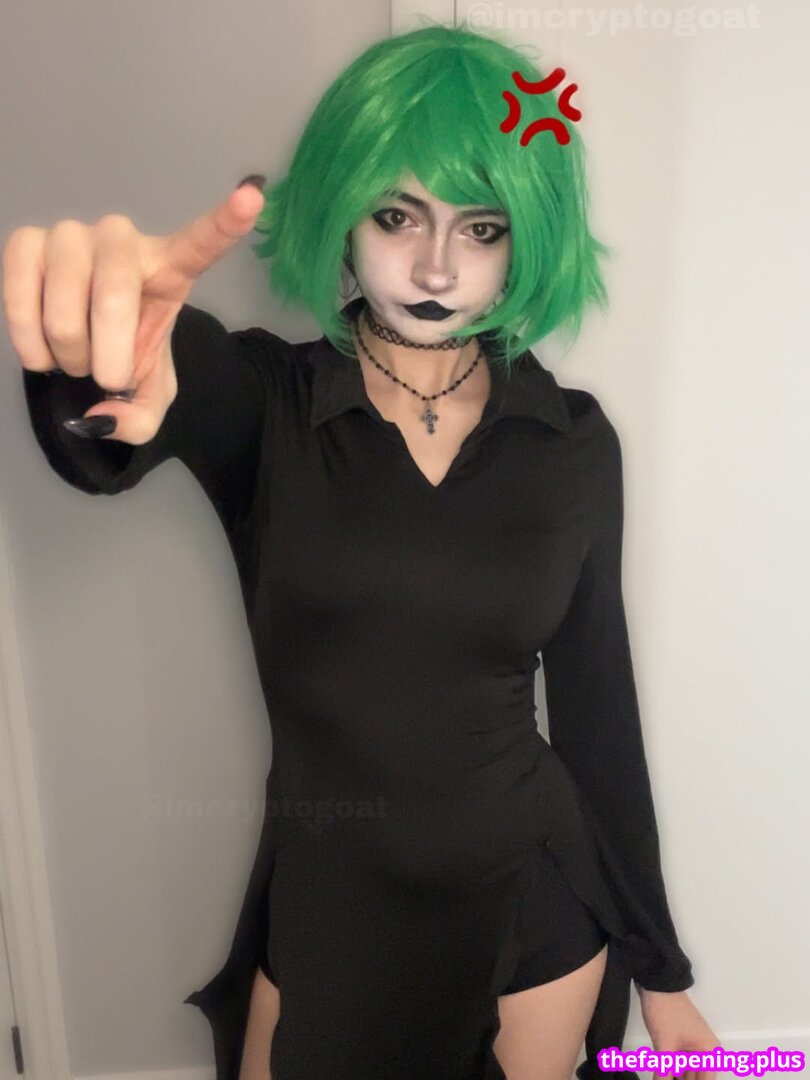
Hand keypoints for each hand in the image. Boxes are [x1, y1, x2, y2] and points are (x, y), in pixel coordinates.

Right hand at [2, 179, 264, 444]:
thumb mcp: (148, 398)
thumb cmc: (125, 358)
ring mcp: (73, 234)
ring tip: (75, 359)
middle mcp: (123, 239)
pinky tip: (41, 354)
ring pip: (63, 303)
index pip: (201, 242)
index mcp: (170, 268)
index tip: (251, 198)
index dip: (224, 222)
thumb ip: (138, 417)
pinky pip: (18, 291)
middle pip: (114, 297)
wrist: (82, 350)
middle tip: (104, 375)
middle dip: (105, 356)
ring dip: (68, 351)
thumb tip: (105, 415)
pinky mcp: (27, 242)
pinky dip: (27, 337)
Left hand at [638, 988, 719, 1079]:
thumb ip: (664, 1073)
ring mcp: (691, 1044)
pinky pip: (678, 1062)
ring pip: (686, 1071)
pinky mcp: (679, 1040)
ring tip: (661, 1077)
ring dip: (674, 1076)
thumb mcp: (665, 1045)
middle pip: (696, 1077)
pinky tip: (661, 1074)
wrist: (656, 982)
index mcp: (709, 1052)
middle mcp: (705, 1051)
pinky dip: (670, 1069)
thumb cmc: (667, 1012)